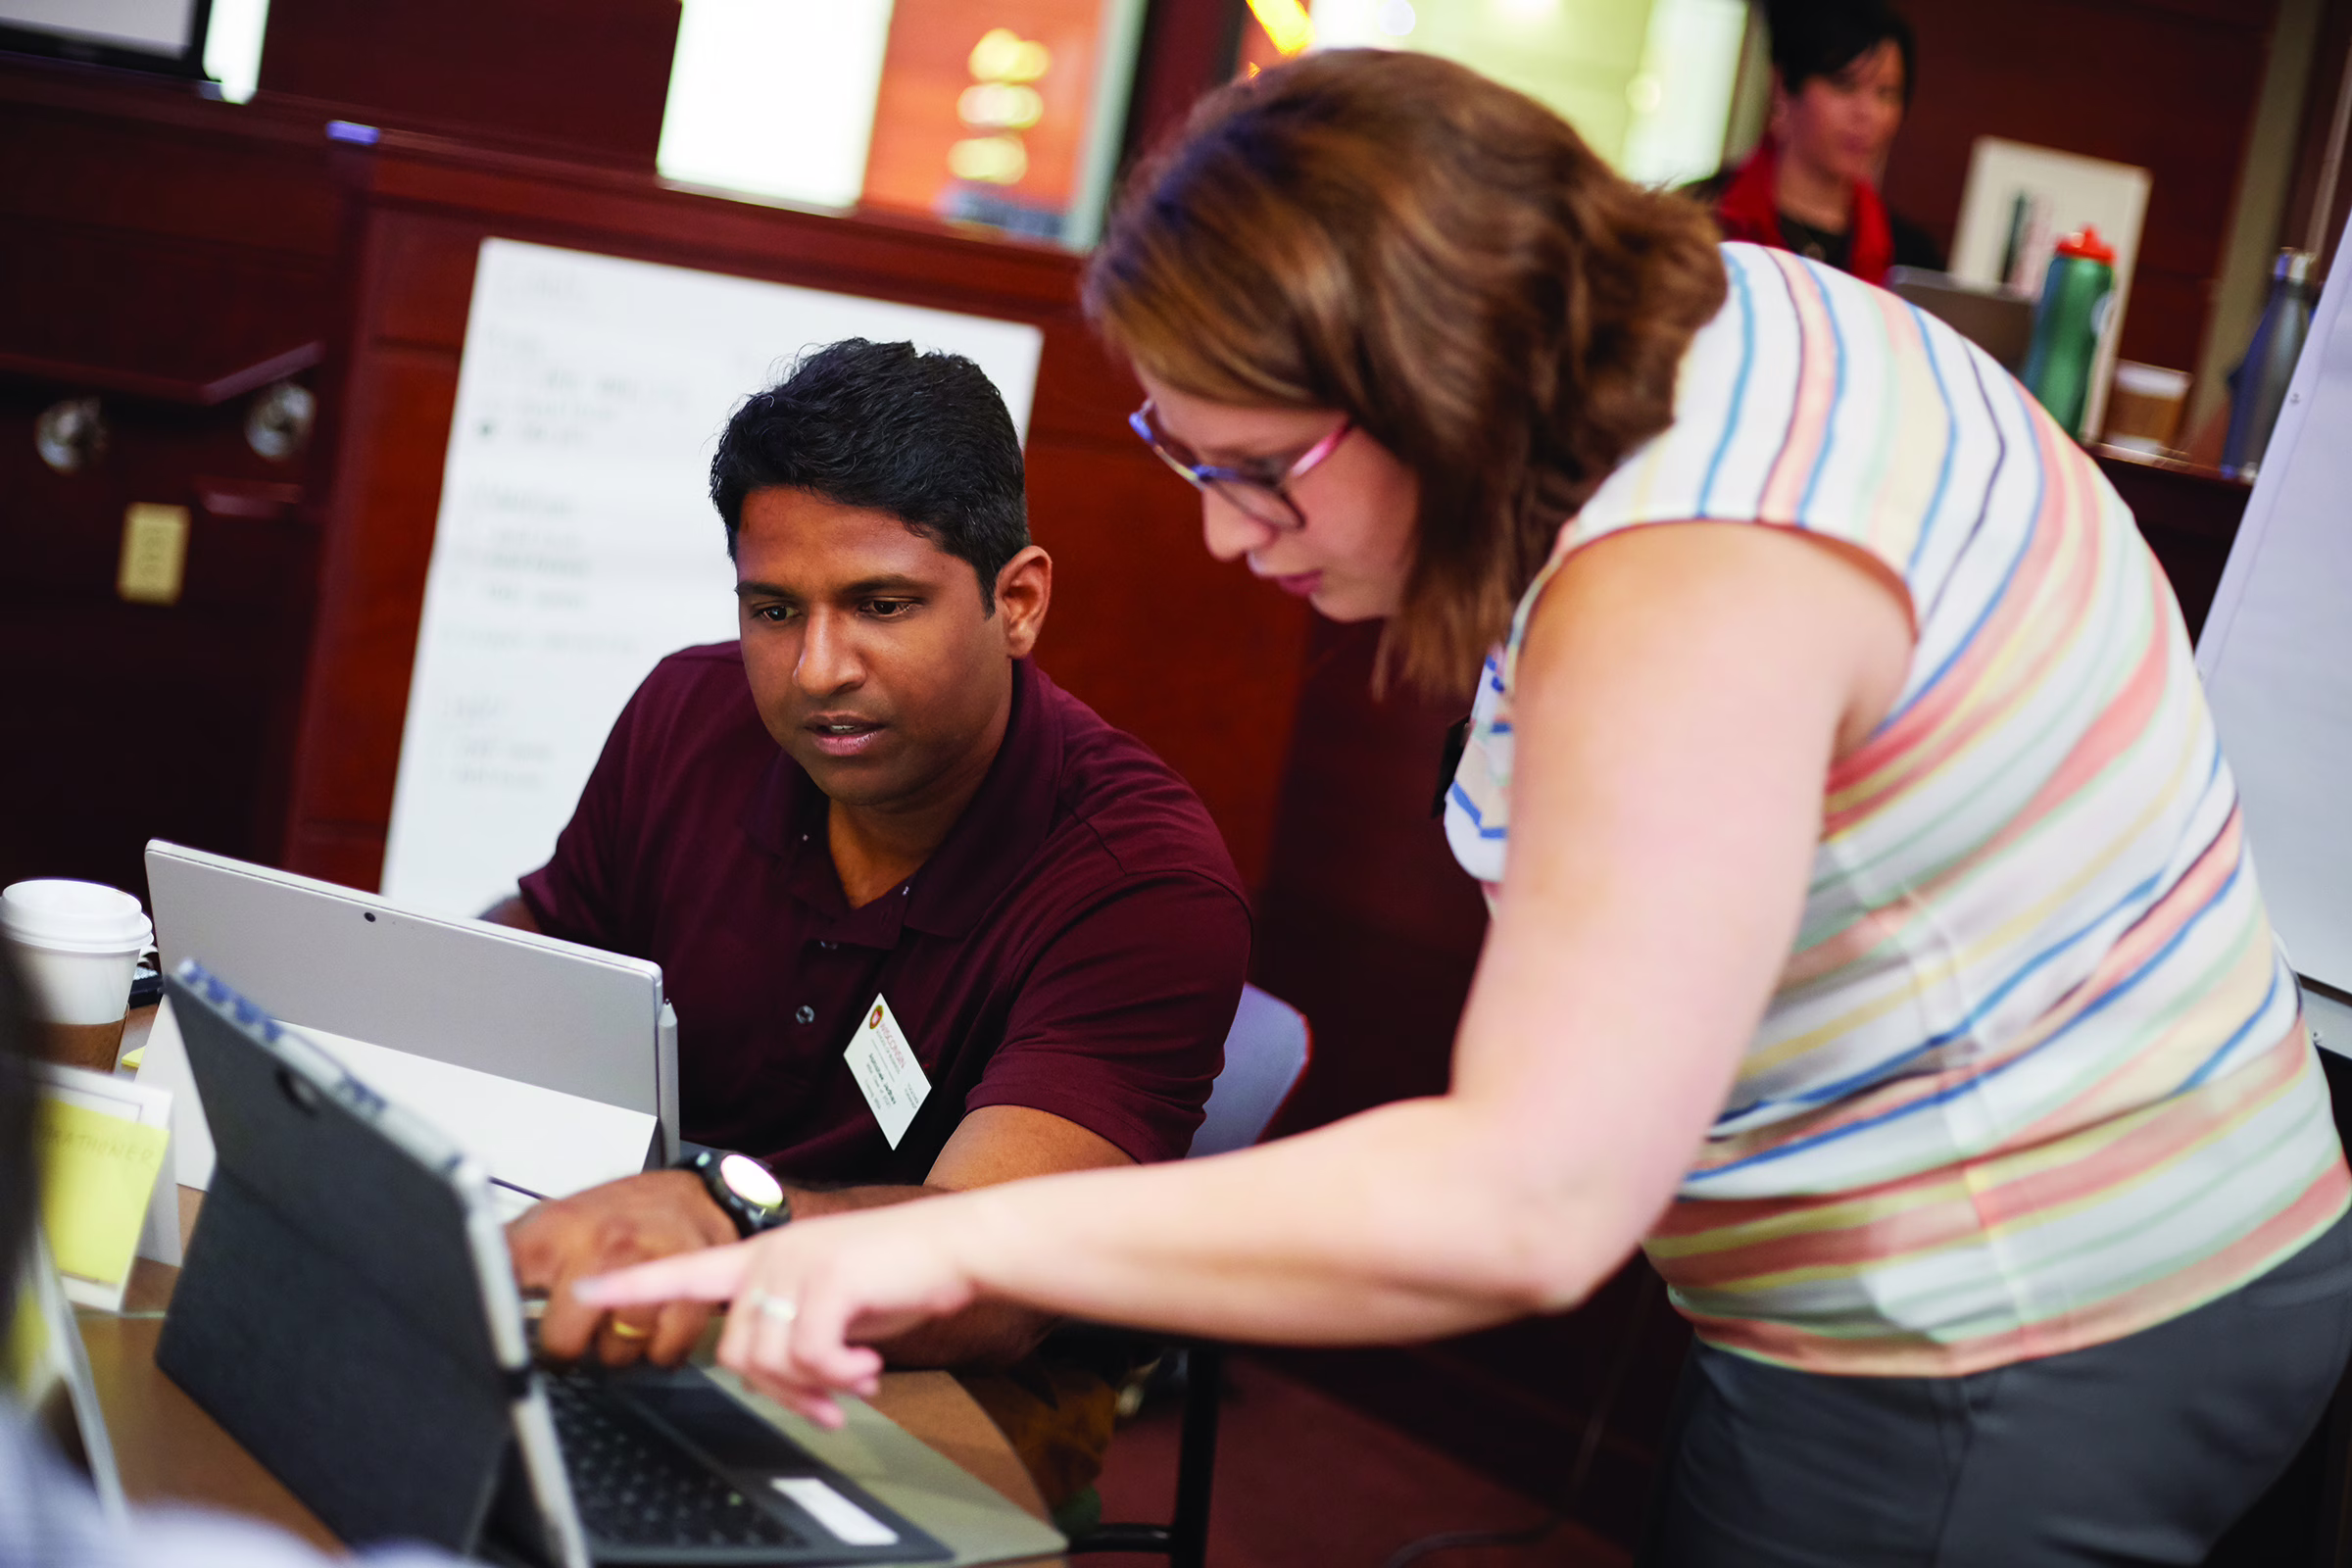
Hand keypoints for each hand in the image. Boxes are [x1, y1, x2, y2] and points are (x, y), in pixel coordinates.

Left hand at [507, 1171, 740, 1367]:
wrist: (693, 1197)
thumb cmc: (621, 1214)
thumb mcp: (553, 1218)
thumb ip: (511, 1252)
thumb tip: (461, 1286)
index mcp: (558, 1230)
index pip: (504, 1284)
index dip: (498, 1324)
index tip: (500, 1341)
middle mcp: (604, 1247)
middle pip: (564, 1340)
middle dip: (569, 1348)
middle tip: (575, 1335)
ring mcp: (650, 1269)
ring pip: (616, 1351)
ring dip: (617, 1351)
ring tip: (618, 1325)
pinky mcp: (690, 1290)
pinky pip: (663, 1350)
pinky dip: (658, 1351)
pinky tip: (653, 1329)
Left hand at [574, 1202, 982, 1427]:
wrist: (960, 1245)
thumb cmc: (903, 1273)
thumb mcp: (836, 1303)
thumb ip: (795, 1330)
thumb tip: (784, 1383)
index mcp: (765, 1256)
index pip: (680, 1270)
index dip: (629, 1285)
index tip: (584, 1289)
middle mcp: (769, 1254)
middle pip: (734, 1350)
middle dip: (783, 1391)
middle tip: (829, 1404)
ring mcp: (795, 1263)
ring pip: (766, 1358)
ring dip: (814, 1386)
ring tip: (855, 1381)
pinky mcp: (825, 1279)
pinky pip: (807, 1355)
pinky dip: (838, 1376)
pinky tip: (866, 1370)